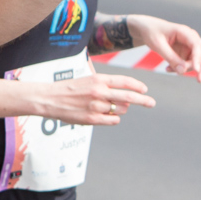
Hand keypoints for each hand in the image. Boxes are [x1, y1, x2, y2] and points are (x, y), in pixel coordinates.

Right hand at [34, 70, 154, 124]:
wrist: (48, 99)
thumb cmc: (68, 89)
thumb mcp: (87, 80)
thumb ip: (106, 85)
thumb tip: (126, 98)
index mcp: (98, 79)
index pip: (125, 81)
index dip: (137, 86)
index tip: (144, 90)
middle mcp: (99, 92)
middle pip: (129, 97)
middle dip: (144, 100)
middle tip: (152, 103)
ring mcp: (95, 106)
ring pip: (121, 109)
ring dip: (120, 109)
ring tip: (108, 107)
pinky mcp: (92, 119)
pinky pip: (113, 120)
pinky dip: (113, 119)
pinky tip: (105, 116)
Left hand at [127, 14, 200, 81]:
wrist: (148, 29)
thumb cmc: (152, 33)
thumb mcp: (158, 45)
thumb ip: (170, 57)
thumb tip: (182, 71)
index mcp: (185, 32)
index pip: (197, 46)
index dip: (198, 59)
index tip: (197, 71)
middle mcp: (191, 38)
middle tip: (199, 80)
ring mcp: (190, 46)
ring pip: (197, 61)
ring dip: (186, 69)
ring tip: (168, 69)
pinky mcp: (186, 52)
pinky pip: (189, 63)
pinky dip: (181, 68)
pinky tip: (168, 68)